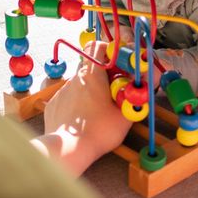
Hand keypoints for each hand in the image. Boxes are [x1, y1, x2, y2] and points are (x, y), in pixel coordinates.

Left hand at [31, 42, 130, 176]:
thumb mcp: (126, 114)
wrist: (68, 150)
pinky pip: (68, 98)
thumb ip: (136, 95)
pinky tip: (83, 121)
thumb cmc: (100, 131)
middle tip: (114, 91)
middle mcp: (75, 78)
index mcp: (92, 74)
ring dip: (91, 92)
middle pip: (90, 67)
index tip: (119, 64)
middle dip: (103, 75)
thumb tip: (144, 81)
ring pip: (80, 84)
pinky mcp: (54, 105)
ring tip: (99, 111)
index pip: (97, 46)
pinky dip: (77, 104)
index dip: (109, 50)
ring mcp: (62, 91)